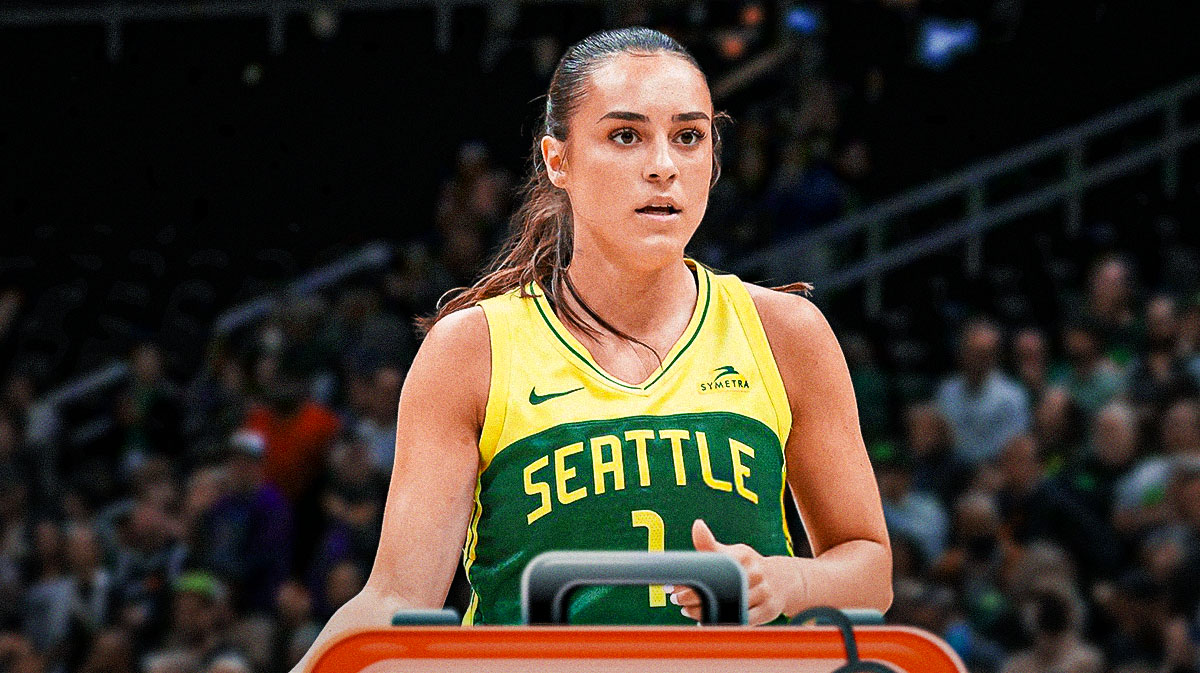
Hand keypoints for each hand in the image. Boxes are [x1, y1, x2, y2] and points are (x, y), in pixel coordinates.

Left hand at [667, 519, 788, 624]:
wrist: (783, 581)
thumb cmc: (749, 566)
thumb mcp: (733, 552)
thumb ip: (710, 544)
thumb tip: (697, 525)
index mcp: (743, 556)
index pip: (711, 567)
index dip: (690, 580)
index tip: (674, 585)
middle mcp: (755, 573)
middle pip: (717, 590)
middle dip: (692, 598)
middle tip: (677, 599)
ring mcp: (763, 593)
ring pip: (726, 608)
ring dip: (703, 613)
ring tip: (688, 610)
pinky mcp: (767, 610)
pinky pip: (740, 620)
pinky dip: (721, 622)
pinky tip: (707, 620)